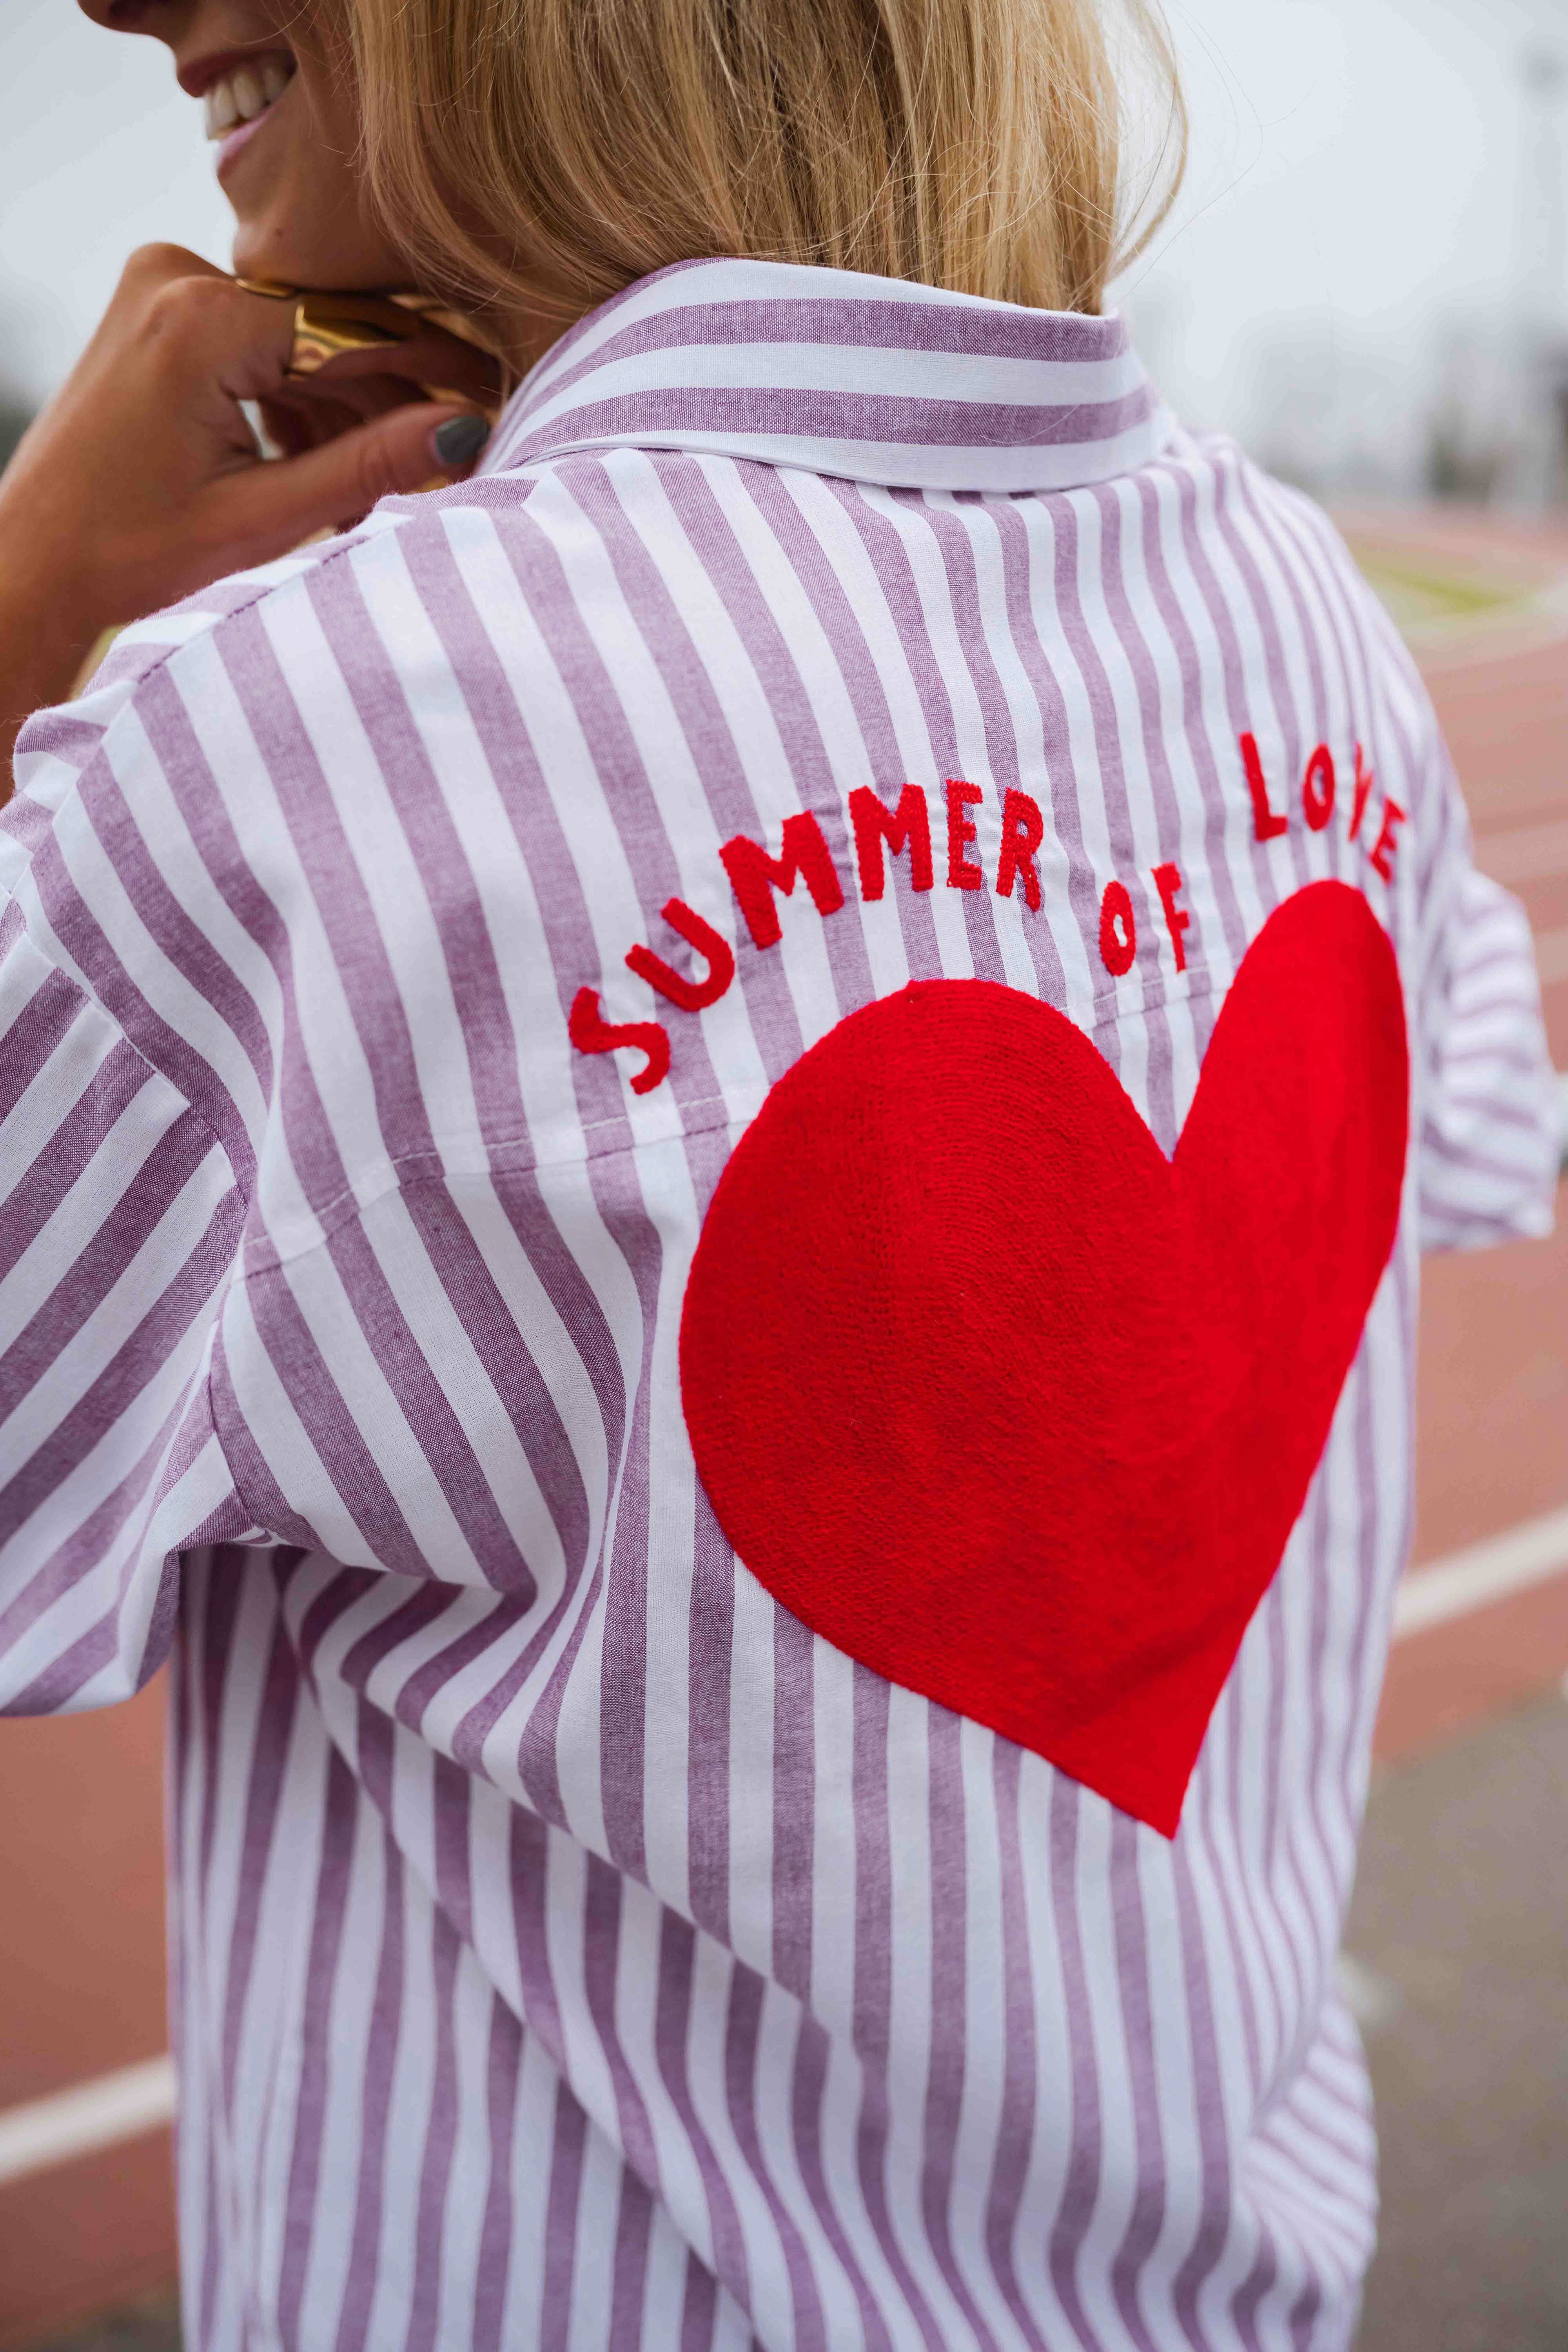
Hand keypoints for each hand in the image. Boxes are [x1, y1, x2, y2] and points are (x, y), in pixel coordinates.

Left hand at [0, 243, 498, 785]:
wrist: (32, 558)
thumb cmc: (128, 550)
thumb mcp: (263, 518)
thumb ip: (367, 467)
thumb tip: (463, 431)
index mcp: (202, 320)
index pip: (354, 332)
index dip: (429, 373)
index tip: (490, 400)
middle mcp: (179, 279)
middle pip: (330, 333)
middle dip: (383, 405)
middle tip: (438, 463)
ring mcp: (165, 287)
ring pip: (300, 342)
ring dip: (340, 414)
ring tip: (358, 495)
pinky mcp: (162, 309)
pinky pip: (260, 343)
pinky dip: (294, 401)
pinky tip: (308, 464)